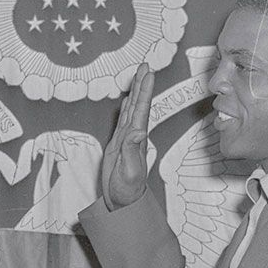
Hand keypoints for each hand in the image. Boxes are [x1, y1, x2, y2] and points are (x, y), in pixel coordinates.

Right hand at [101, 63, 152, 210]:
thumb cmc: (127, 190)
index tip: (148, 72)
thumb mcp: (128, 171)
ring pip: (131, 109)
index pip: (142, 109)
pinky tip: (128, 100)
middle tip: (145, 65)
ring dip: (135, 92)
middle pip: (139, 105)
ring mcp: (126, 138)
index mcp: (136, 139)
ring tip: (139, 75)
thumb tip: (138, 131)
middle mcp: (134, 135)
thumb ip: (131, 151)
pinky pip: (123, 120)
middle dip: (142, 84)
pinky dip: (126, 107)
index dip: (144, 90)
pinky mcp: (118, 144)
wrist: (123, 203)